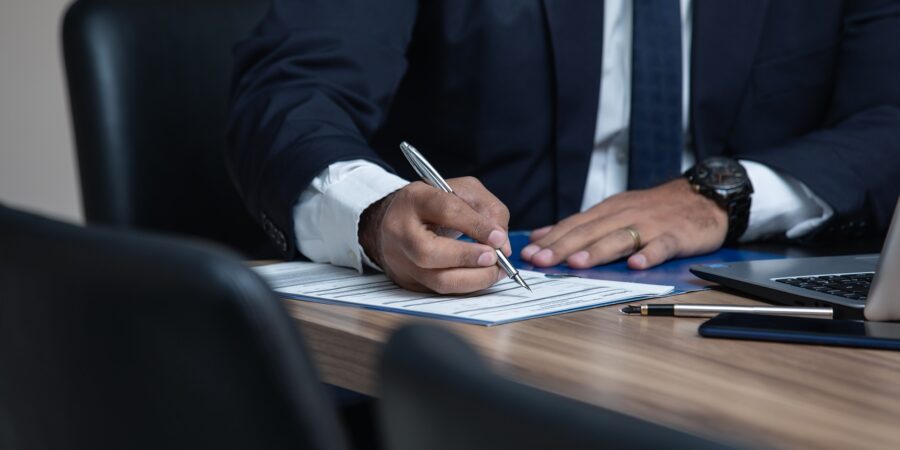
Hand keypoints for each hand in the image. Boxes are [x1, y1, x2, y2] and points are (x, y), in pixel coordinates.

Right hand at [359, 177, 511, 293]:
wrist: (398, 220)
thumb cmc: (435, 204)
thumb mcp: (463, 191)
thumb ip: (488, 210)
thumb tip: (502, 245)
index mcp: (415, 200)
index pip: (445, 211)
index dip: (476, 226)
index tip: (499, 238)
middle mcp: (400, 231)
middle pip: (429, 252)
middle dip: (468, 258)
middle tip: (494, 258)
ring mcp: (401, 260)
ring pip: (436, 280)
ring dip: (473, 279)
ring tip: (495, 271)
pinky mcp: (408, 281)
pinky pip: (441, 291)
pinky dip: (467, 287)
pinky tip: (481, 277)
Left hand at [521, 178, 727, 269]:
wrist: (703, 196)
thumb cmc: (655, 209)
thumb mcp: (614, 211)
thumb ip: (580, 225)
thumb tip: (541, 236)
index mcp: (608, 211)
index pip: (574, 225)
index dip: (552, 239)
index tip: (530, 253)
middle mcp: (625, 215)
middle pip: (590, 232)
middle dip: (563, 246)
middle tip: (542, 260)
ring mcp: (650, 225)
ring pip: (620, 238)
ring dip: (598, 251)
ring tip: (578, 262)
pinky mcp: (675, 235)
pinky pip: (661, 245)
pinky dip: (649, 254)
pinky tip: (637, 265)